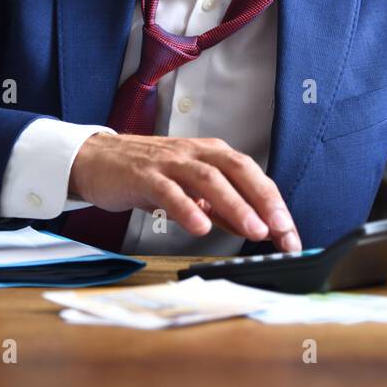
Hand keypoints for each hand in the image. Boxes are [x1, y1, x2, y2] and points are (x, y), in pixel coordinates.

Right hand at [68, 133, 301, 252]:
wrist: (95, 159)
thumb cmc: (145, 173)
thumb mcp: (188, 187)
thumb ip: (219, 206)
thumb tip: (253, 226)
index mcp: (210, 154)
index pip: (252, 175)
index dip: (274, 203)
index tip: (290, 234)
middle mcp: (194, 153)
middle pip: (238, 169)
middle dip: (264, 200)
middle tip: (282, 230)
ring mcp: (169, 162)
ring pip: (208, 179)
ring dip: (235, 205)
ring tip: (253, 230)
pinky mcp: (144, 175)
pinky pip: (168, 191)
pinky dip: (187, 208)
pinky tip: (200, 227)